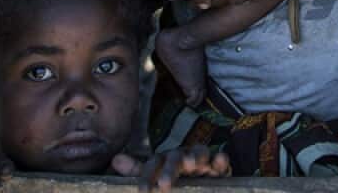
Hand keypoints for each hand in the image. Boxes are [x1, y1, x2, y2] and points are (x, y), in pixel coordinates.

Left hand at [111, 147, 230, 191]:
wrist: (198, 181)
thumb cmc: (173, 178)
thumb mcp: (155, 176)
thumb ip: (139, 172)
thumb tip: (116, 160)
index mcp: (164, 160)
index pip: (153, 164)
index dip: (147, 177)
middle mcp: (182, 157)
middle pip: (175, 158)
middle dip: (170, 170)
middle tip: (164, 186)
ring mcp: (202, 160)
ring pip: (199, 152)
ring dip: (196, 156)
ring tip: (193, 165)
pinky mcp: (218, 168)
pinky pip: (221, 161)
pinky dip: (221, 160)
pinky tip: (220, 160)